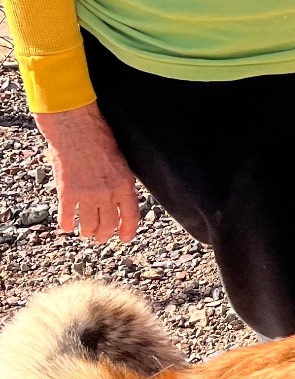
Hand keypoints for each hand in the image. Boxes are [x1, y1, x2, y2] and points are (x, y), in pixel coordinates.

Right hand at [34, 103, 140, 243]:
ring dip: (87, 232)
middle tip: (101, 237)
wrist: (74, 125)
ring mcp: (87, 194)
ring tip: (86, 233)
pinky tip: (67, 227)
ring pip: (89, 224)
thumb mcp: (121, 162)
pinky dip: (67, 224)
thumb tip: (122, 199)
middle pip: (108, 224)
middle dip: (105, 234)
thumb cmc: (98, 136)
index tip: (124, 238)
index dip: (128, 231)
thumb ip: (122, 182)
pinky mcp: (67, 191)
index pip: (130, 217)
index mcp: (124, 186)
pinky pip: (67, 215)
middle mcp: (108, 194)